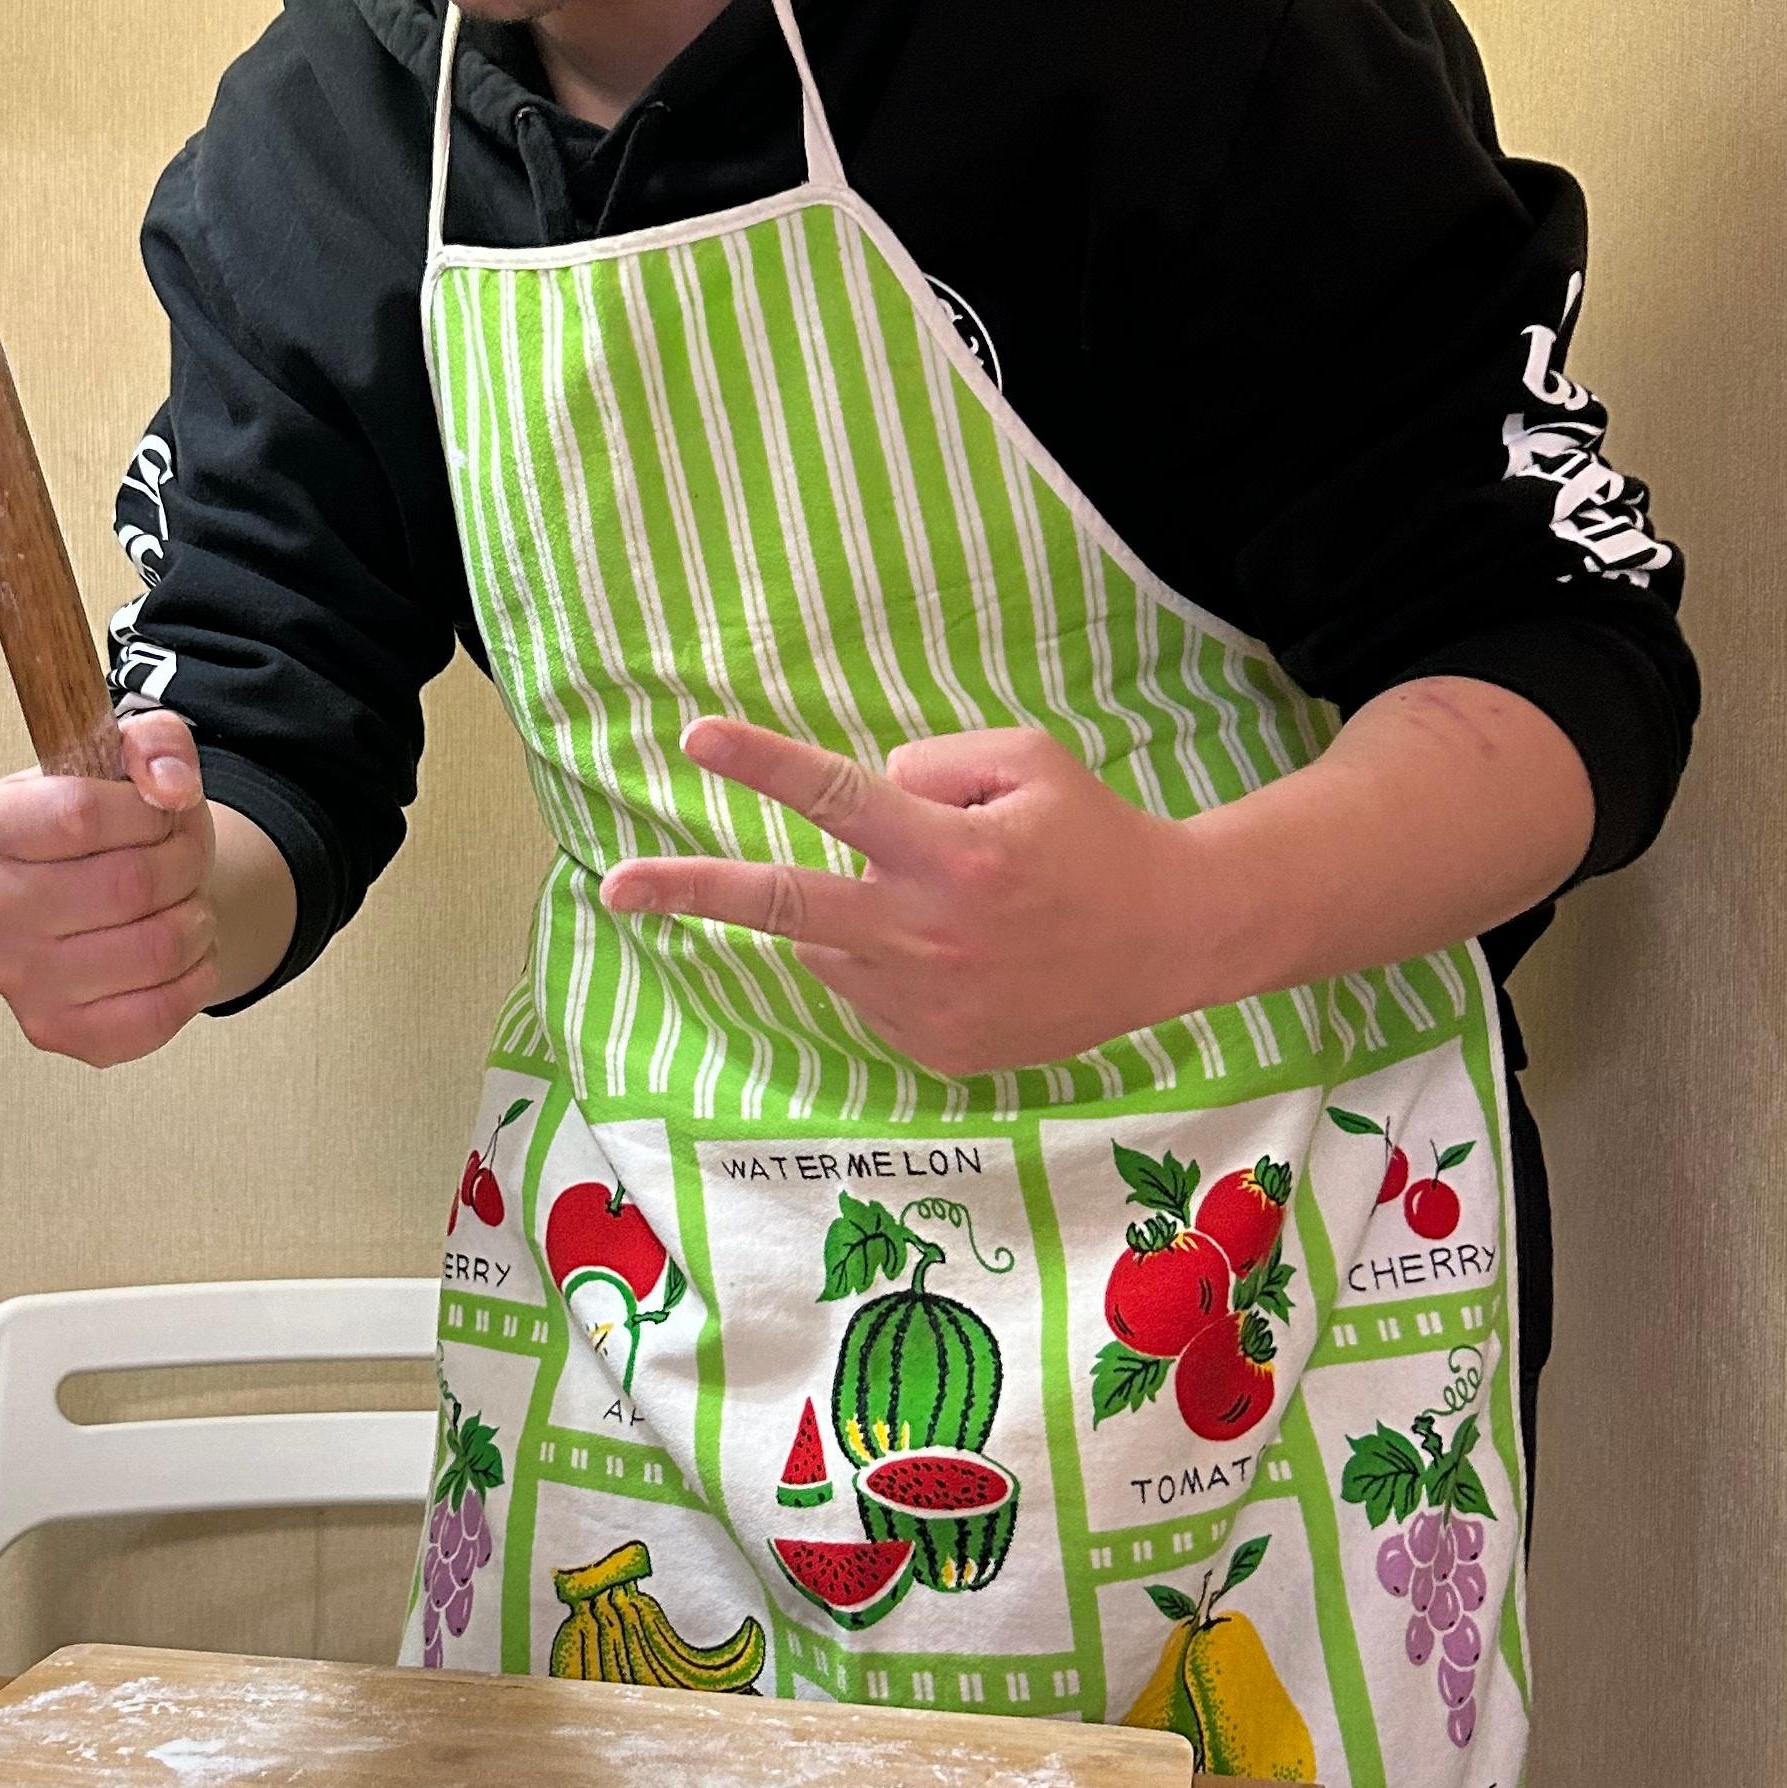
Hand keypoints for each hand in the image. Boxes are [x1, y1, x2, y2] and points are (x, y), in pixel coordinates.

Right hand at [0, 709, 223, 1066]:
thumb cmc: (111, 830)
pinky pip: (156, 1015)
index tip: (160, 812)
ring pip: (156, 949)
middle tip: (183, 859)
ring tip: (184, 905)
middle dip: (185, 864)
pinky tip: (183, 955)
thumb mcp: (128, 760)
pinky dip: (194, 979)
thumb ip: (157, 742)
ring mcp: (16, 980)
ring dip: (197, 922)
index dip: (149, 812)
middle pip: (130, 886)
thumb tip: (170, 788)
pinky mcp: (55, 1031)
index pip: (83, 813)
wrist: (104, 899)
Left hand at [596, 717, 1204, 1079]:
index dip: (762, 764)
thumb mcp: (1026, 762)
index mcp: (953, 852)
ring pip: (825, 944)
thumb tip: (860, 797)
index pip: (838, 797)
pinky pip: (864, 990)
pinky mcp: (936, 1051)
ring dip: (842, 912)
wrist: (1170, 942)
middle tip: (616, 886)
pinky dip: (881, 959)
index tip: (694, 737)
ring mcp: (928, 1003)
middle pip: (785, 904)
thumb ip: (931, 765)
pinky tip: (956, 951)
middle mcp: (930, 933)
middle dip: (691, 890)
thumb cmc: (1093, 835)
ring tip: (933, 902)